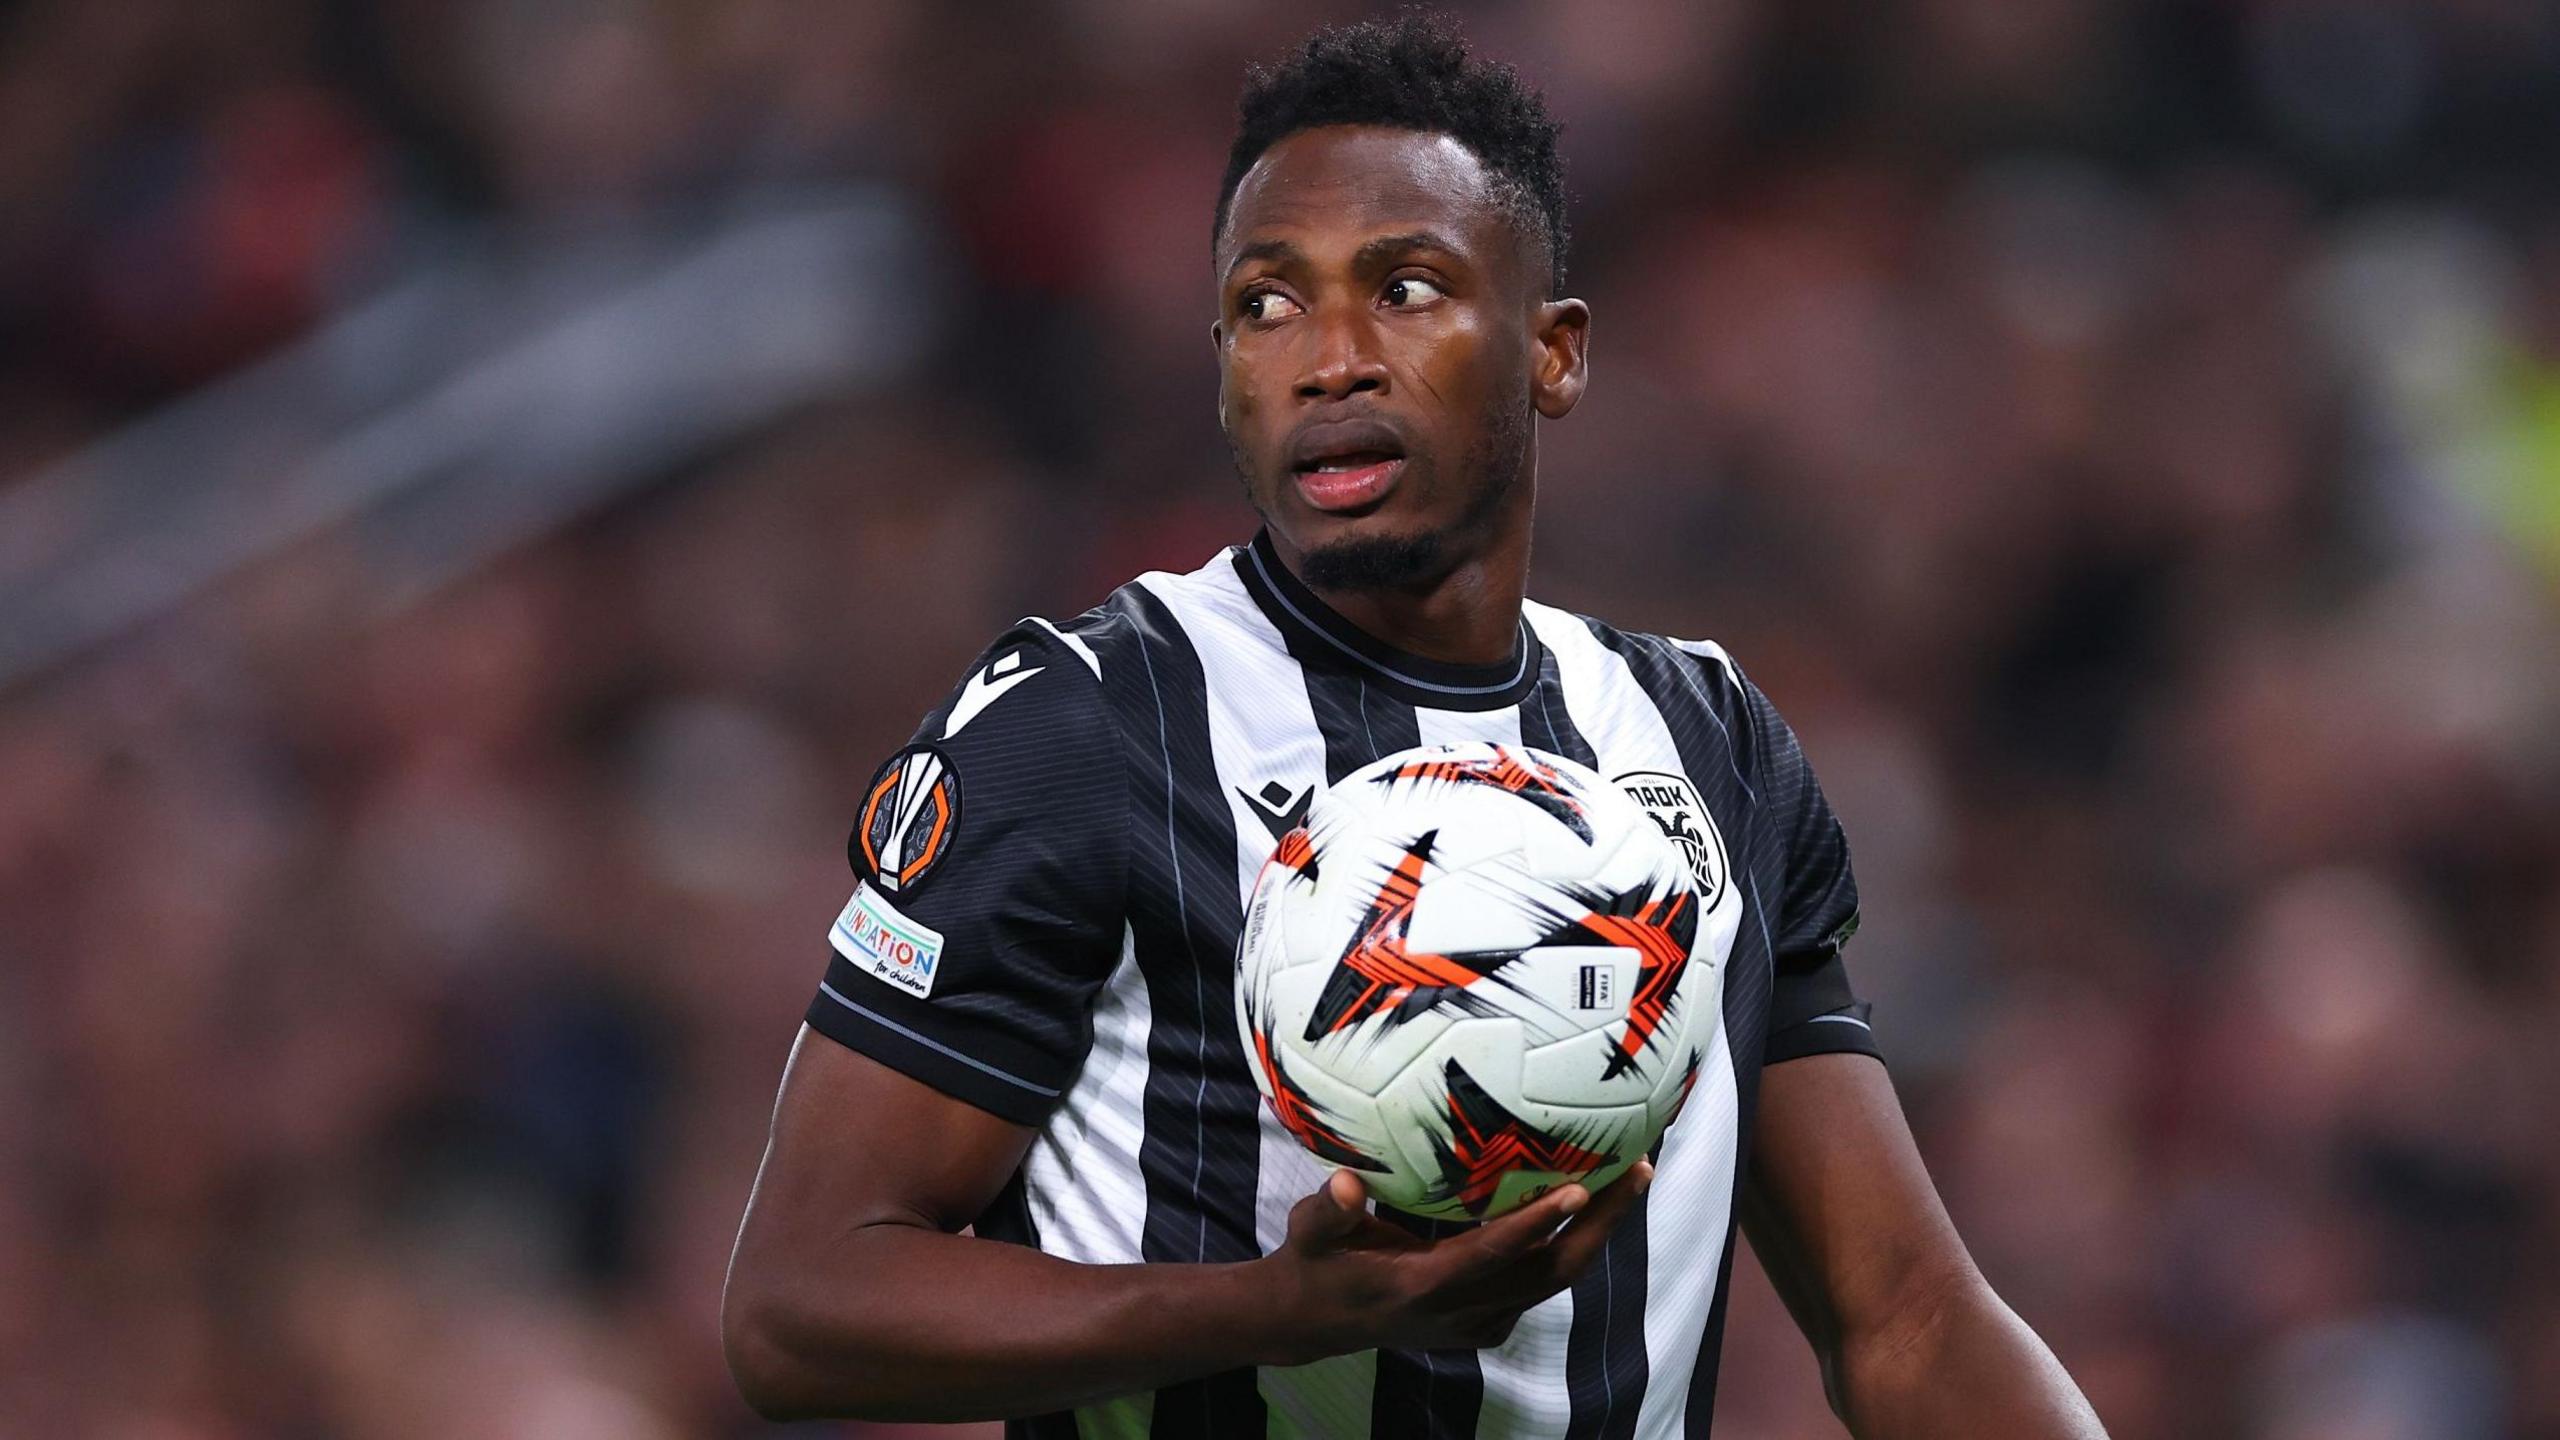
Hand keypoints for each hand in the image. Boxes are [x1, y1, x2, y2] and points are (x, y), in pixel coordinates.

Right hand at [1260, 1160, 1654, 1361]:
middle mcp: (1460, 1311)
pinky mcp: (1486, 1324)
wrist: (1316, 1323)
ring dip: (1596, 1232)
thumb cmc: (1315, 1263)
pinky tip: (1591, 1205)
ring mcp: (1478, 1323)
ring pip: (1554, 1280)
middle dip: (1599, 1223)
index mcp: (1421, 1286)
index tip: (1578, 1187)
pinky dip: (1569, 1247)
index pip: (1490, 1254)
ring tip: (1631, 1176)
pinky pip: (1539, 1285)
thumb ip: (1329, 1210)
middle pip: (1548, 1271)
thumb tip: (1346, 1181)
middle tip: (1637, 1167)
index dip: (1534, 1222)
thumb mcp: (1310, 1233)